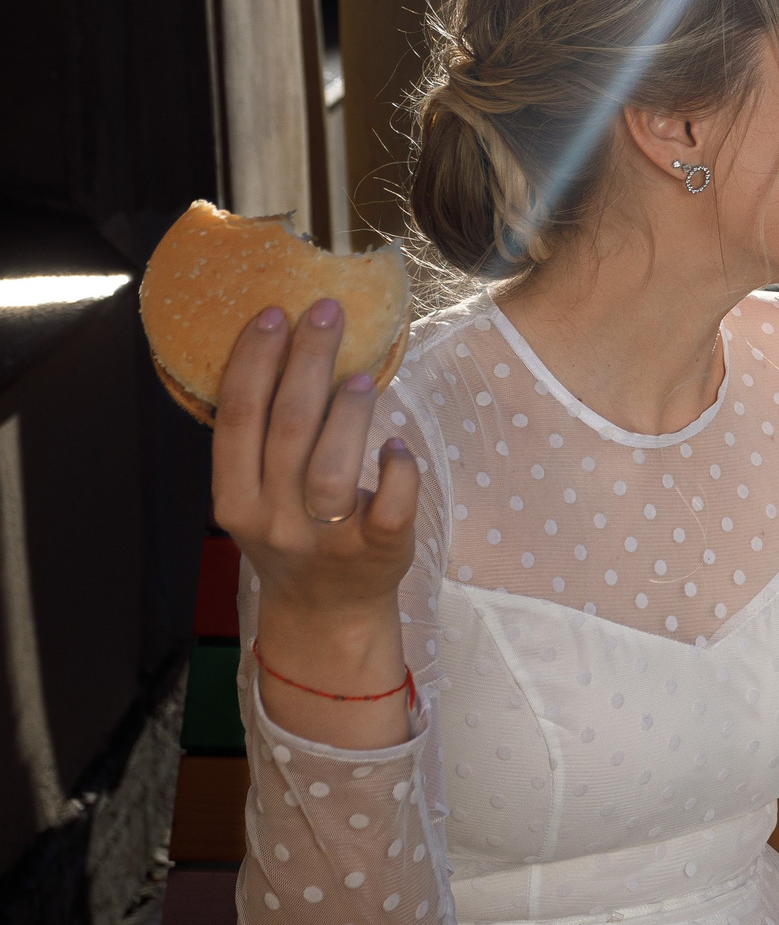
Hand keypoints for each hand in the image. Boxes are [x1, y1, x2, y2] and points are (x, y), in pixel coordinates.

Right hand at [209, 300, 418, 742]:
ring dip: (347, 414)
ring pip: (330, 469)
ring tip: (362, 374)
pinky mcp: (379, 550)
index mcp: (234, 499)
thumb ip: (258, 441)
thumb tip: (279, 347)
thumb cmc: (293, 534)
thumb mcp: (254, 496)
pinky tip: (397, 445)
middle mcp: (273, 519)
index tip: (272, 313)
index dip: (252, 362)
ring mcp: (326, 539)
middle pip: (286, 429)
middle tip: (326, 311)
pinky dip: (396, 471)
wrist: (326, 612)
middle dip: (305, 362)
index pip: (236, 419)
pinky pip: (389, 507)